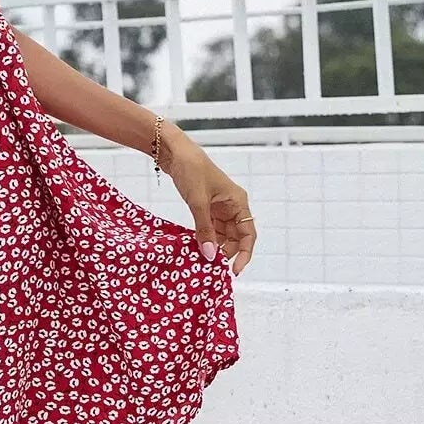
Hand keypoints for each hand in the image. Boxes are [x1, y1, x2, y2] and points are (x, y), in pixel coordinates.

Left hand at [161, 128, 255, 276]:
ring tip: (201, 260)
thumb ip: (204, 230)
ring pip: (222, 235)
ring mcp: (219, 208)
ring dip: (214, 247)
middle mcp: (232, 207)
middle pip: (235, 238)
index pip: (248, 234)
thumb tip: (209, 255)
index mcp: (238, 202)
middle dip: (225, 253)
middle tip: (211, 268)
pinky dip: (205, 239)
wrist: (175, 152)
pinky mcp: (207, 208)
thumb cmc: (192, 170)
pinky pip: (210, 229)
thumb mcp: (198, 202)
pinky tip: (196, 248)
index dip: (244, 254)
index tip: (234, 271)